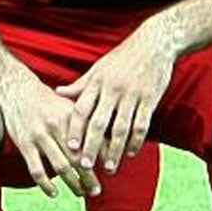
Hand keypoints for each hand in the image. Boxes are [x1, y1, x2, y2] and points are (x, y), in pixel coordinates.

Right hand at [0, 75, 99, 197]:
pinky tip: (54, 193)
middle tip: (97, 191)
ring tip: (81, 193)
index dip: (103, 159)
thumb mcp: (69, 107)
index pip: (92, 141)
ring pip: (61, 167)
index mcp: (71, 115)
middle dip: (90, 178)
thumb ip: (87, 124)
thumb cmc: (49, 102)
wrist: (17, 90)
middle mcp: (56, 125)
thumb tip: (111, 144)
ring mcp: (39, 135)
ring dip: (73, 184)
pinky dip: (46, 185)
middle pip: (78, 158)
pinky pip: (37, 170)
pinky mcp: (24, 144)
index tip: (110, 171)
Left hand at [55, 24, 174, 172]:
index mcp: (97, 81)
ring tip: (109, 167)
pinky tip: (131, 153)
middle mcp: (113, 89)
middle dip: (91, 146)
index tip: (70, 148)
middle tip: (85, 167)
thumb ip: (80, 84)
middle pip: (99, 122)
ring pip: (121, 128)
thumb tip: (58, 92)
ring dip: (114, 150)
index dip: (75, 129)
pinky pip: (142, 124)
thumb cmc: (122, 57)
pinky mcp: (150, 98)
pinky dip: (136, 141)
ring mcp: (132, 94)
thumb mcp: (98, 68)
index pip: (82, 108)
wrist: (154, 43)